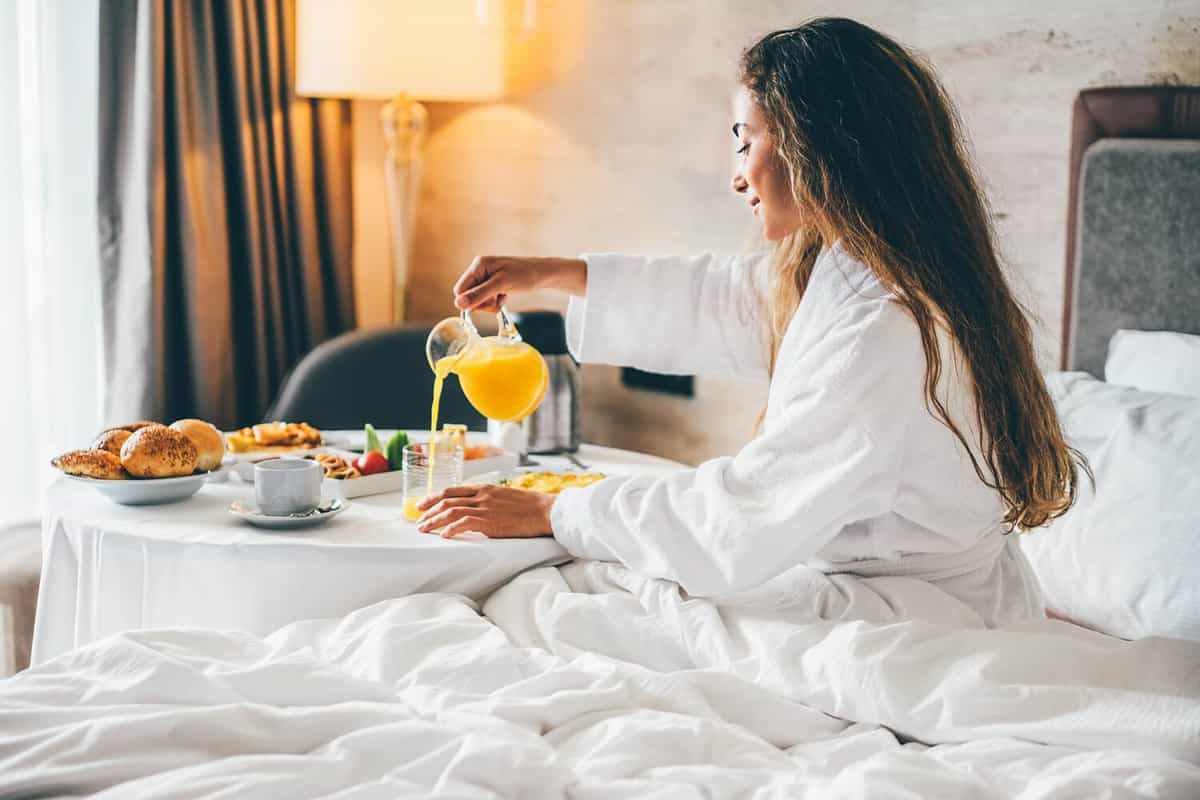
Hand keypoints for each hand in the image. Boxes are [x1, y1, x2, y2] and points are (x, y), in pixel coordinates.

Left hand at [416, 484, 555, 538]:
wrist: (545, 510)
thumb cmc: (529, 506)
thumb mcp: (505, 497)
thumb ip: (488, 500)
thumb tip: (476, 509)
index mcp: (485, 488)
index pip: (452, 490)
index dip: (434, 497)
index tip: (422, 505)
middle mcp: (482, 495)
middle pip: (447, 501)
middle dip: (429, 512)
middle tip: (419, 522)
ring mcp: (485, 507)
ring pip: (452, 512)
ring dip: (435, 521)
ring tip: (424, 529)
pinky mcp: (491, 521)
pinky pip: (465, 523)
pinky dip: (452, 528)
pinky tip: (444, 535)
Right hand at [453, 255, 586, 312]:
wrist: (543, 274)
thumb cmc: (525, 276)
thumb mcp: (501, 285)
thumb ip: (479, 294)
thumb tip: (458, 304)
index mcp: (478, 265)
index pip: (460, 289)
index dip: (470, 301)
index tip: (486, 303)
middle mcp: (480, 269)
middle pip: (468, 296)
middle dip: (482, 303)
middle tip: (497, 300)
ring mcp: (486, 277)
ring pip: (477, 299)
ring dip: (489, 304)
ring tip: (503, 297)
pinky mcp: (493, 284)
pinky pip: (486, 299)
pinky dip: (495, 302)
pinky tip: (505, 297)